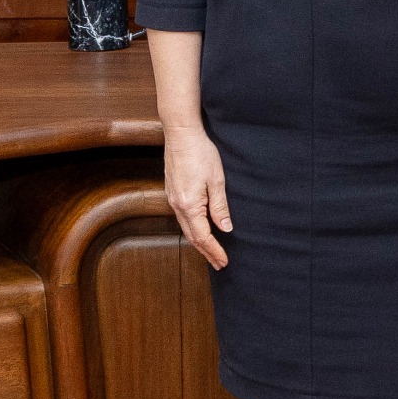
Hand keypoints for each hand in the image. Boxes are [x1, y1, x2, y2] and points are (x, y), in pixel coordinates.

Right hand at [164, 127, 232, 268]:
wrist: (181, 134)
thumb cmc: (201, 153)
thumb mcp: (217, 180)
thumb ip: (220, 206)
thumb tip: (225, 228)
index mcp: (189, 205)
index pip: (203, 236)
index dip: (214, 251)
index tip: (224, 261)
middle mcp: (177, 205)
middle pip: (192, 237)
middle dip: (207, 252)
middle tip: (220, 264)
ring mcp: (172, 199)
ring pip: (186, 228)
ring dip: (199, 242)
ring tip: (211, 252)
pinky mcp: (172, 192)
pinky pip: (182, 218)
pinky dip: (193, 230)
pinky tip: (200, 231)